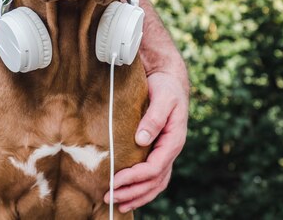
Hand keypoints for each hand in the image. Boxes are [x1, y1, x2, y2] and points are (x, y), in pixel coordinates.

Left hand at [104, 69, 188, 212]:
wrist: (169, 78)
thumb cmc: (165, 86)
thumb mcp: (163, 97)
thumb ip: (154, 118)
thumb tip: (142, 139)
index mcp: (174, 140)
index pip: (154, 167)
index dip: (134, 178)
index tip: (113, 181)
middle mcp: (171, 150)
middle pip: (154, 181)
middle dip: (132, 192)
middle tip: (108, 197)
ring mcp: (165, 152)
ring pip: (156, 183)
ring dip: (137, 195)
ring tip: (118, 204)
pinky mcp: (158, 150)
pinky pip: (154, 176)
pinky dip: (142, 189)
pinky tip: (129, 195)